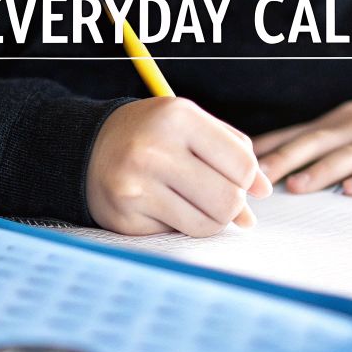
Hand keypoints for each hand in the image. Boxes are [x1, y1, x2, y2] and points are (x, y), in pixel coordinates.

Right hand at [87, 97, 271, 236]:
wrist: (87, 148)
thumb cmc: (153, 134)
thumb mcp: (192, 124)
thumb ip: (234, 150)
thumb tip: (264, 192)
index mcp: (177, 117)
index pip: (242, 164)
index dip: (250, 180)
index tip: (243, 182)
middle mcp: (154, 150)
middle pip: (228, 200)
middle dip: (233, 205)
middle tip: (221, 198)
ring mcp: (136, 186)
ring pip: (207, 224)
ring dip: (210, 219)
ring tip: (194, 202)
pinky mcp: (125, 216)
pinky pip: (177, 234)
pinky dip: (180, 225)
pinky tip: (164, 206)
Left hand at [252, 87, 351, 195]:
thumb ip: (314, 143)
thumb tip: (260, 159)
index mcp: (340, 121)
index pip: (296, 134)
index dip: (266, 150)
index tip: (234, 166)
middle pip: (315, 142)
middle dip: (282, 159)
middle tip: (253, 179)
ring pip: (351, 154)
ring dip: (322, 169)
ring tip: (296, 186)